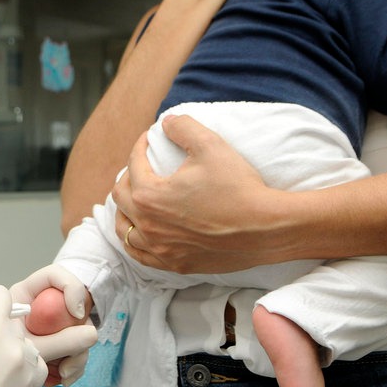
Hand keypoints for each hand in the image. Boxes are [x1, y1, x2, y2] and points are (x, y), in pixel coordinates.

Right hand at [0, 286, 45, 386]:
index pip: (3, 297)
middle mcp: (13, 345)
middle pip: (14, 321)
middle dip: (1, 327)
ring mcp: (27, 366)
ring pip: (26, 342)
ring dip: (14, 347)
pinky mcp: (35, 385)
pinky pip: (36, 362)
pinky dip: (25, 364)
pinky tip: (7, 376)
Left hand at [10, 265, 96, 386]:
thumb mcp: (32, 349)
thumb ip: (60, 341)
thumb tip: (92, 334)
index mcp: (26, 296)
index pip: (55, 276)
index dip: (70, 288)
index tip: (76, 314)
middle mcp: (40, 307)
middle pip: (74, 308)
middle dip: (79, 334)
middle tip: (73, 353)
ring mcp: (50, 325)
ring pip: (78, 331)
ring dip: (77, 355)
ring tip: (64, 374)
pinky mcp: (56, 343)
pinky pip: (74, 348)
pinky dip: (72, 365)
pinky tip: (63, 378)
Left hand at [112, 114, 284, 273]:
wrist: (266, 228)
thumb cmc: (238, 187)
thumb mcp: (211, 145)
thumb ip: (183, 128)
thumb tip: (167, 122)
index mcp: (149, 196)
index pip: (133, 166)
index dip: (140, 147)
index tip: (150, 139)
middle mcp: (148, 226)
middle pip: (121, 198)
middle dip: (127, 177)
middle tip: (140, 167)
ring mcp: (161, 249)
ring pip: (124, 230)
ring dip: (125, 211)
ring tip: (134, 200)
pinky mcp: (176, 264)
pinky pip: (141, 256)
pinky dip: (135, 241)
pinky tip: (142, 233)